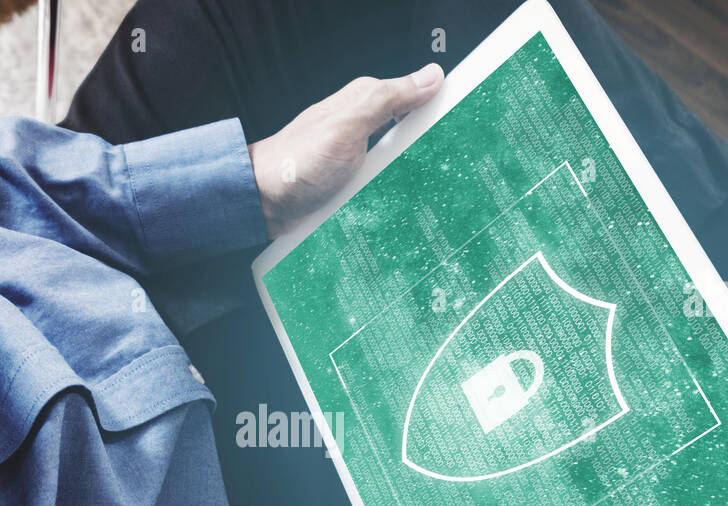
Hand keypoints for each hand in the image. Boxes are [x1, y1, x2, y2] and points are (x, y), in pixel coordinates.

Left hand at [248, 63, 444, 238]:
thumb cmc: (295, 163)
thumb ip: (387, 100)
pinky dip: (394, 197)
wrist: (262, 203)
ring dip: (413, 179)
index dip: (441, 107)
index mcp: (365, 102)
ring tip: (431, 192)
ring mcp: (359, 157)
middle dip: (432, 149)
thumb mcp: (347, 126)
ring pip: (402, 164)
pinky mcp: (354, 185)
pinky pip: (384, 188)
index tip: (465, 123)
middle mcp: (363, 127)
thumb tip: (430, 76)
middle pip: (414, 133)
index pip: (416, 95)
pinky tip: (404, 207)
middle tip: (452, 166)